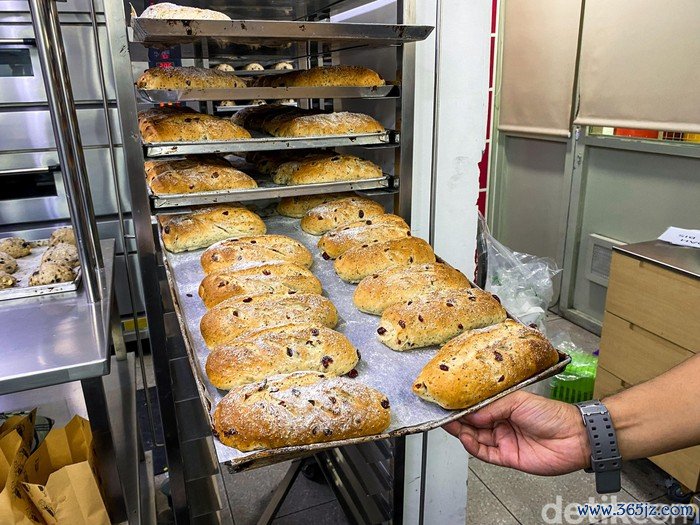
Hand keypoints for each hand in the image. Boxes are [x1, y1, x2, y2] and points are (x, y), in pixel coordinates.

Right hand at [443, 391, 590, 475]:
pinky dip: (473, 446)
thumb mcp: (518, 401)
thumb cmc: (552, 414)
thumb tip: (471, 414)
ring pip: (476, 438)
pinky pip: (485, 453)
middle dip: (458, 419)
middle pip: (474, 424)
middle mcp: (503, 424)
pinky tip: (465, 438)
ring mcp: (505, 441)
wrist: (574, 437)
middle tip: (442, 414)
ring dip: (462, 432)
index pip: (478, 408)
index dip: (463, 406)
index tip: (448, 402)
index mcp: (505, 407)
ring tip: (450, 425)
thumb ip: (493, 408)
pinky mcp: (508, 457)